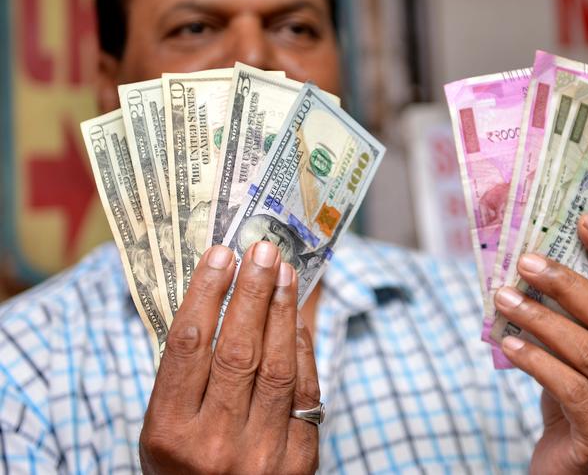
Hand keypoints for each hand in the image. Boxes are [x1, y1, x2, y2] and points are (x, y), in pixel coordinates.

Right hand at [140, 241, 319, 473]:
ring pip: (277, 367)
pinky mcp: (299, 460)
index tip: (221, 255)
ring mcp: (261, 455)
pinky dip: (301, 350)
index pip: (188, 348)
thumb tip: (216, 295)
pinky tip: (296, 319)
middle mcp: (215, 444)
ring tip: (285, 272)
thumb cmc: (187, 465)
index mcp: (170, 432)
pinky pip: (305, 392)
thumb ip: (186, 374)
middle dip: (252, 293)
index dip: (206, 295)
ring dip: (282, 311)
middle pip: (237, 351)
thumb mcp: (167, 429)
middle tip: (263, 250)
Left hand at [494, 214, 587, 474]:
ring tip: (504, 298)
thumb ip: (579, 316)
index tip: (584, 220)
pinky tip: (509, 344)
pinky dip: (536, 362)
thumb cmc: (580, 405)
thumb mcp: (586, 355)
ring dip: (539, 319)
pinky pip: (569, 389)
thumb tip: (540, 258)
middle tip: (526, 261)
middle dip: (565, 283)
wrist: (579, 474)